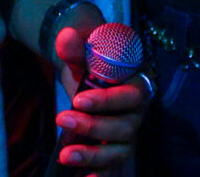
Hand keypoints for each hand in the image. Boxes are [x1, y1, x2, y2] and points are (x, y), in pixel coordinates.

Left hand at [53, 21, 146, 169]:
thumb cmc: (91, 62)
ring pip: (119, 151)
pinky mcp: (116, 151)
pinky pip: (114, 169)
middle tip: (62, 119)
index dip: (107, 101)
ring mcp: (128, 135)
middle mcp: (137, 113)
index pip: (131, 96)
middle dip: (93, 127)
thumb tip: (66, 37)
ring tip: (65, 155)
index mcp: (137, 84)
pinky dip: (101, 175)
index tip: (78, 99)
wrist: (89, 73)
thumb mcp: (83, 52)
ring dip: (93, 155)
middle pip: (125, 127)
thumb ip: (75, 46)